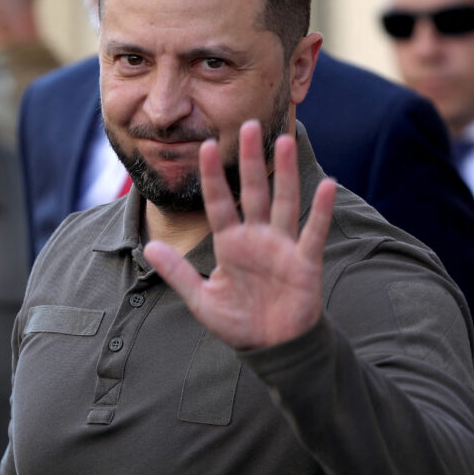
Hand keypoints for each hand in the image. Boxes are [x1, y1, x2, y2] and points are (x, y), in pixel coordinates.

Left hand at [144, 119, 336, 349]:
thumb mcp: (201, 300)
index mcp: (230, 243)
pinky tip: (325, 184)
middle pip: (253, 190)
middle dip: (249, 159)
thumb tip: (148, 249)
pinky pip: (313, 232)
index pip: (218, 202)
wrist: (272, 348)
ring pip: (283, 201)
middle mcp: (257, 237)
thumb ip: (178, 273)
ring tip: (283, 141)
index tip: (204, 146)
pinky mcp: (304, 262)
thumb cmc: (238, 323)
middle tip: (248, 125)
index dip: (212, 176)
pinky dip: (320, 210)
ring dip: (284, 172)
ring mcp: (282, 247)